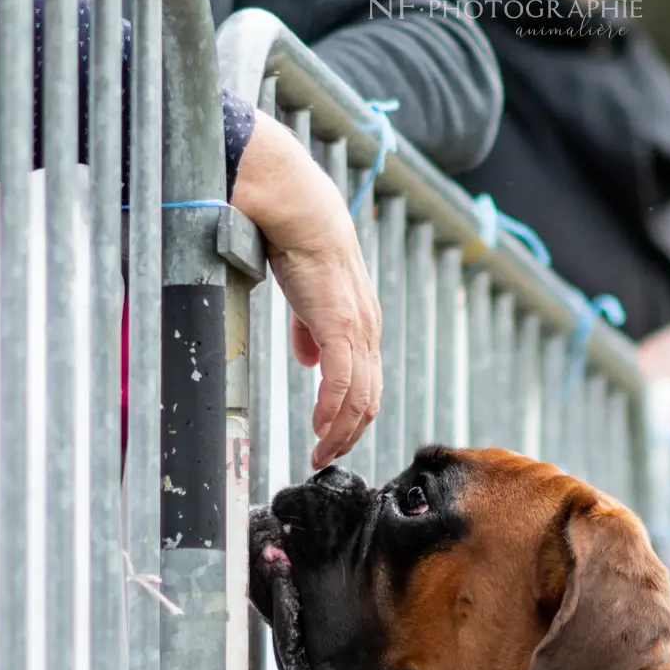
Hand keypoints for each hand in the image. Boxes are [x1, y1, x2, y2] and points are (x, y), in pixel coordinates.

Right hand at [230, 110, 382, 467]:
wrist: (301, 213)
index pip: (366, 383)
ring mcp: (359, 330)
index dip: (350, 415)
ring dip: (339, 431)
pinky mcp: (342, 327)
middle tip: (324, 456)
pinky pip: (342, 383)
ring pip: (359, 398)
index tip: (329, 437)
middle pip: (369, 399)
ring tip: (320, 452)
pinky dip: (332, 411)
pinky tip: (317, 427)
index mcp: (362, 325)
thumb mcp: (308, 298)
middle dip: (349, 434)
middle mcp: (368, 332)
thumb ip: (312, 332)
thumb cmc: (300, 246)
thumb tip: (309, 361)